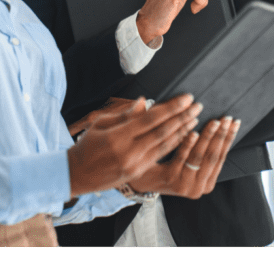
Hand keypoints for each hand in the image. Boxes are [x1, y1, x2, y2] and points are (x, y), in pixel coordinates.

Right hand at [67, 95, 202, 197]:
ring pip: (164, 146)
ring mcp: (135, 164)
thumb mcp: (100, 123)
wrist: (76, 175)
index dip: (171, 107)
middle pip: (162, 132)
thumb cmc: (87, 145)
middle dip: (182, 117)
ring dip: (182, 131)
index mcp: (118, 136)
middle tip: (197, 105)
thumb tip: (144, 102)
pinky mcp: (138, 173)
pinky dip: (174, 145)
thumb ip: (124, 114)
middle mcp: (129, 152)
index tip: (186, 98)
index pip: (151, 119)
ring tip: (195, 119)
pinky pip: (160, 156)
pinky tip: (184, 136)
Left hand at [128, 116, 240, 198]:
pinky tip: (192, 131)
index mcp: (208, 183)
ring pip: (199, 157)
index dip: (229, 138)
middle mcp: (199, 188)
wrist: (144, 177)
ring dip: (207, 137)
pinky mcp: (171, 179)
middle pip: (213, 157)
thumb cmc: (170, 164)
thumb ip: (204, 148)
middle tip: (225, 119)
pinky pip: (182, 157)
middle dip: (220, 135)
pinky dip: (188, 144)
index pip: (221, 157)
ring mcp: (185, 185)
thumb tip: (223, 126)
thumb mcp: (190, 159)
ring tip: (213, 122)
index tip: (235, 122)